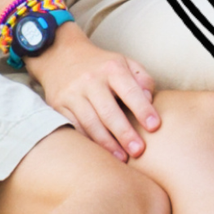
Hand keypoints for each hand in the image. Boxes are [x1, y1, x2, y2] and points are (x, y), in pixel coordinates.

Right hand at [36, 31, 160, 161]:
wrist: (61, 55)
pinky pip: (74, 127)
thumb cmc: (101, 65)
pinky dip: (87, 141)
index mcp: (112, 68)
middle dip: (125, 133)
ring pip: (90, 123)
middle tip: (139, 151)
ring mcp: (72, 94)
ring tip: (122, 158)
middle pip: (109, 111)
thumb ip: (142, 79)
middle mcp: (90, 80)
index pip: (130, 91)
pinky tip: (99, 153)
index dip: (143, 109)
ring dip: (107, 143)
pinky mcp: (58, 105)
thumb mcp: (125, 63)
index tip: (155, 126)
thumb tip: (150, 99)